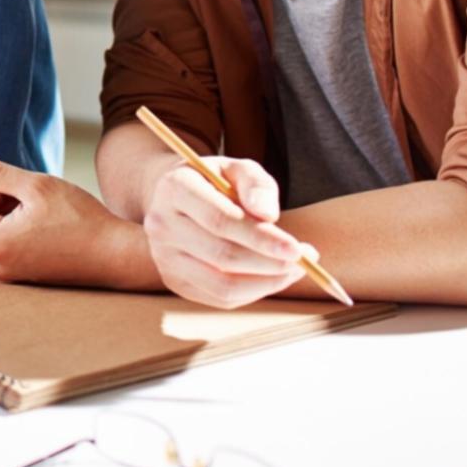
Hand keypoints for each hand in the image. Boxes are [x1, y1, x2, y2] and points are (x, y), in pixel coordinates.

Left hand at [0, 156, 147, 286]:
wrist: (115, 255)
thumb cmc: (81, 220)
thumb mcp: (35, 186)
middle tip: (22, 181)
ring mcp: (7, 272)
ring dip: (1, 207)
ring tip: (34, 199)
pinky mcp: (20, 273)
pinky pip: (2, 241)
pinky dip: (11, 222)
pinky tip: (38, 215)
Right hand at [142, 157, 309, 307]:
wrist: (174, 197)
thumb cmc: (213, 181)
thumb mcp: (236, 168)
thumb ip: (256, 184)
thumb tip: (268, 215)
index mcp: (175, 188)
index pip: (220, 220)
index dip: (261, 238)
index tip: (297, 248)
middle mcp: (161, 225)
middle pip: (222, 255)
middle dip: (270, 263)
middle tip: (306, 261)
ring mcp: (163, 257)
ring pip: (222, 284)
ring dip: (266, 282)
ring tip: (293, 270)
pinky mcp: (173, 281)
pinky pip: (220, 298)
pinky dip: (253, 292)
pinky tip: (270, 277)